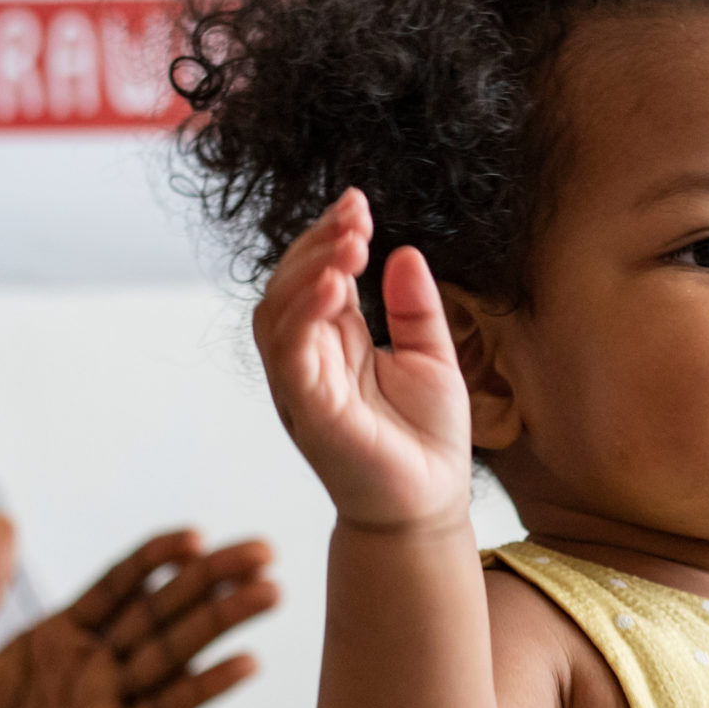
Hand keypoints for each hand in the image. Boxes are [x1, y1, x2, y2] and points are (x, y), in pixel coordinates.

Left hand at [0, 515, 278, 707]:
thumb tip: (0, 516)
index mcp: (57, 639)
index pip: (118, 587)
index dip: (155, 559)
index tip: (195, 534)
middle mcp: (92, 669)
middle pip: (160, 612)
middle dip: (210, 580)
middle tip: (263, 550)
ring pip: (173, 654)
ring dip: (221, 623)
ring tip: (269, 590)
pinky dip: (203, 688)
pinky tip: (243, 663)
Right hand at [252, 188, 471, 528]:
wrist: (431, 504)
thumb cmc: (427, 440)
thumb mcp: (431, 356)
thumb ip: (414, 307)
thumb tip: (403, 252)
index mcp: (334, 345)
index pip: (314, 278)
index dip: (328, 237)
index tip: (358, 203)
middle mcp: (309, 362)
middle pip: (287, 287)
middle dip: (316, 244)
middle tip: (356, 218)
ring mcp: (303, 387)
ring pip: (277, 315)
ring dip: (307, 271)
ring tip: (348, 243)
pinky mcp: (310, 412)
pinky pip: (291, 355)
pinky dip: (305, 315)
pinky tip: (336, 286)